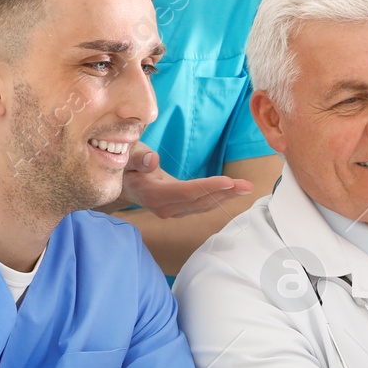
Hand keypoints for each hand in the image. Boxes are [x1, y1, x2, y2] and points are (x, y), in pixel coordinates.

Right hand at [118, 143, 253, 218]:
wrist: (119, 185)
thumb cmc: (123, 165)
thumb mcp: (126, 156)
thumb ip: (138, 158)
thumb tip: (152, 160)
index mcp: (153, 194)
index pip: (186, 192)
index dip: (208, 187)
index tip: (229, 181)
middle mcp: (164, 207)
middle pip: (199, 201)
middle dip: (225, 193)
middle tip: (248, 186)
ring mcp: (171, 211)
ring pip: (203, 206)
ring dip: (226, 197)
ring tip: (246, 188)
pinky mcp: (177, 210)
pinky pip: (200, 206)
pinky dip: (218, 199)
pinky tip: (232, 192)